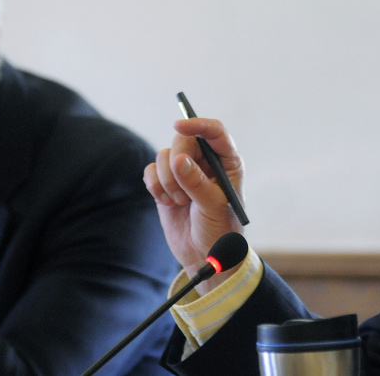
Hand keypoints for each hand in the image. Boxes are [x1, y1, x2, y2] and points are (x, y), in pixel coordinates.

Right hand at [144, 117, 244, 291]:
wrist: (204, 255)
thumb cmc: (219, 230)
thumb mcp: (213, 207)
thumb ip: (196, 183)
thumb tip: (178, 160)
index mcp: (227, 162)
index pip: (215, 132)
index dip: (198, 124)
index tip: (179, 126)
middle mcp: (205, 161)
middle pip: (183, 140)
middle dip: (176, 162)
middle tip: (181, 190)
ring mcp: (184, 171)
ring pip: (164, 156)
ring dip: (167, 180)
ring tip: (180, 202)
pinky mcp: (165, 182)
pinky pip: (151, 170)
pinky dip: (155, 186)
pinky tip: (167, 202)